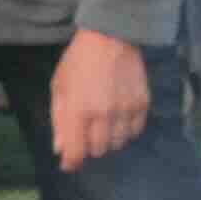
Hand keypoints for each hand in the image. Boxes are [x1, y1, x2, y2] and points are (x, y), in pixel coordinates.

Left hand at [50, 28, 150, 172]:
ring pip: (118, 144)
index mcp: (78, 110)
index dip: (72, 163)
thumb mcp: (59, 86)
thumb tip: (61, 149)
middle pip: (98, 150)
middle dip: (89, 145)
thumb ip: (59, 120)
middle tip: (87, 131)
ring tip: (104, 121)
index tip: (69, 164)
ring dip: (109, 138)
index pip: (76, 152)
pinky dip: (126, 130)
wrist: (111, 35)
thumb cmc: (79, 60)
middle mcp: (103, 114)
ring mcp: (124, 110)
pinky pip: (135, 131)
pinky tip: (119, 116)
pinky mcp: (141, 104)